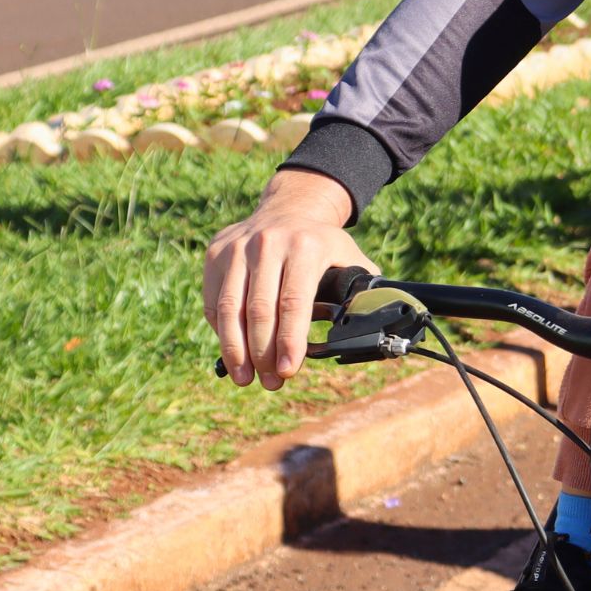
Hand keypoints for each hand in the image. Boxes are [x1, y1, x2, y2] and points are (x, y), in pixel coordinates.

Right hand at [203, 170, 373, 388]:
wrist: (289, 209)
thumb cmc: (322, 245)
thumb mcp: (349, 257)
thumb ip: (362, 289)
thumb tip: (376, 325)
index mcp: (305, 246)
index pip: (294, 301)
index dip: (290, 340)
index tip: (289, 370)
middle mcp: (268, 244)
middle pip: (260, 310)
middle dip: (264, 354)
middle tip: (271, 382)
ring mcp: (238, 247)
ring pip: (230, 309)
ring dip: (237, 351)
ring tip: (247, 378)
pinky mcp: (216, 254)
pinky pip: (214, 302)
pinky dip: (222, 332)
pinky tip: (235, 353)